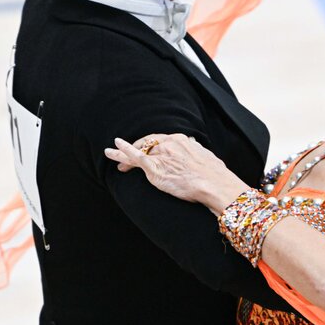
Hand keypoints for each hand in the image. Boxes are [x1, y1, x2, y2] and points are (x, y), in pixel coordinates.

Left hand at [104, 133, 245, 209]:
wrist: (214, 184)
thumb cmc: (214, 175)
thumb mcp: (206, 155)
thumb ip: (196, 150)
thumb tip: (194, 145)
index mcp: (182, 140)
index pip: (161, 140)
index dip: (151, 146)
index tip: (147, 151)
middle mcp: (169, 144)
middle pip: (146, 145)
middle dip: (135, 149)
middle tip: (125, 157)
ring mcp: (161, 155)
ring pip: (137, 151)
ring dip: (121, 152)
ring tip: (109, 152)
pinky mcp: (155, 168)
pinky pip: (135, 157)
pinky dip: (123, 152)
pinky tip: (113, 150)